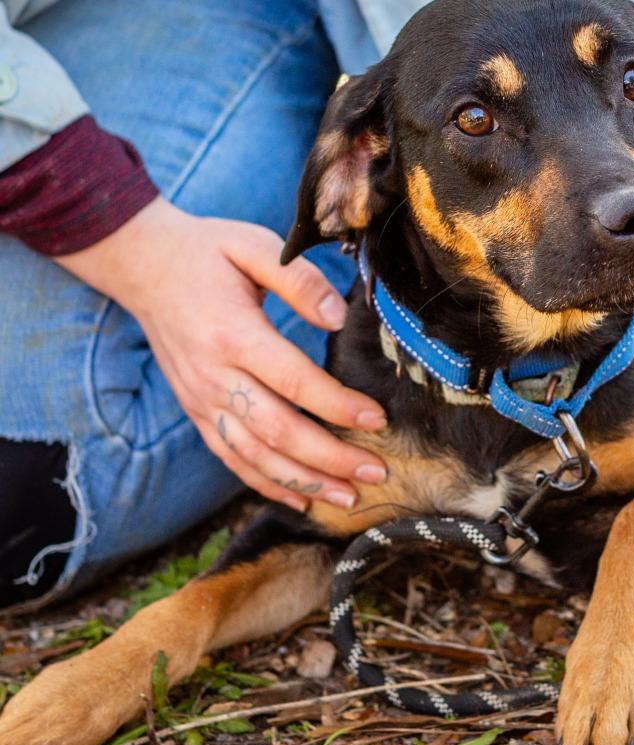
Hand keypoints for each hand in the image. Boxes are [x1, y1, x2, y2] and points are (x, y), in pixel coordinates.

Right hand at [57, 198, 386, 509]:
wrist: (143, 266)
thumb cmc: (208, 252)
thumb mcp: (254, 245)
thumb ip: (299, 279)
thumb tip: (339, 316)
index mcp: (233, 336)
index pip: (295, 382)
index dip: (338, 405)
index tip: (377, 419)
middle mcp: (214, 377)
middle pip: (279, 432)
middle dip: (331, 458)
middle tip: (377, 472)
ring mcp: (201, 401)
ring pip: (255, 457)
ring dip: (304, 482)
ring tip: (348, 497)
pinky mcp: (196, 412)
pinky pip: (232, 458)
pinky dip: (266, 484)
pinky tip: (301, 499)